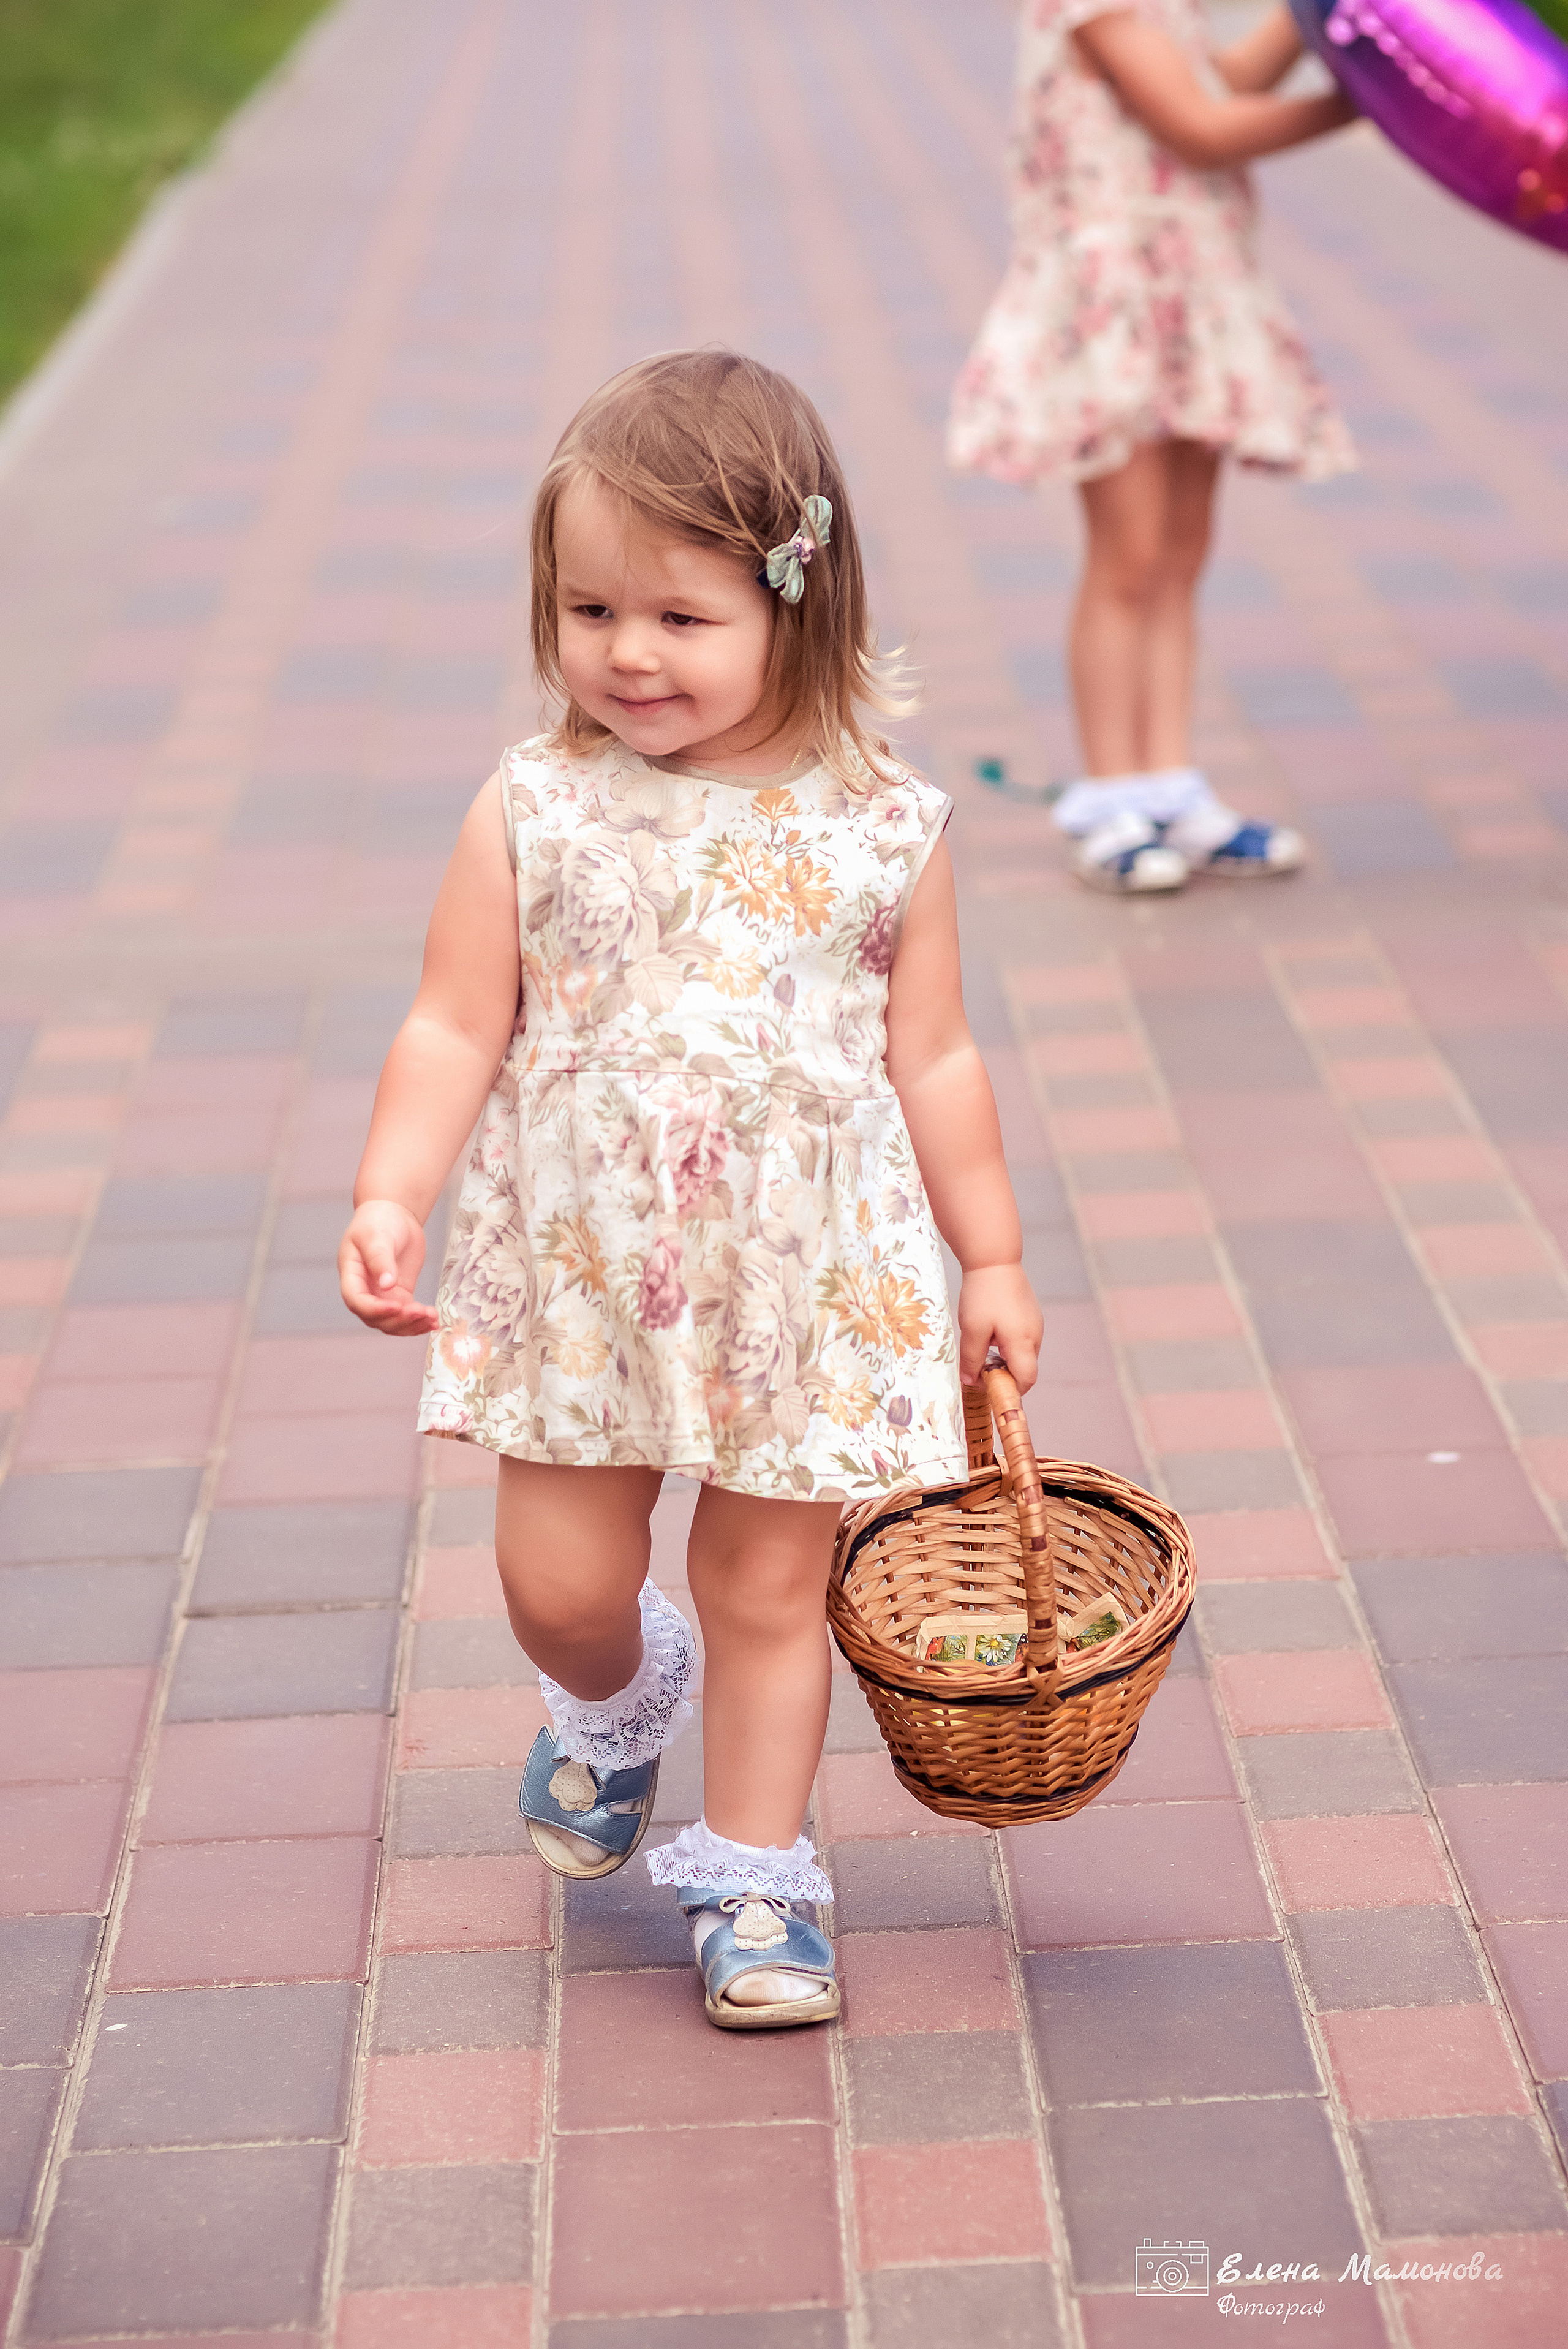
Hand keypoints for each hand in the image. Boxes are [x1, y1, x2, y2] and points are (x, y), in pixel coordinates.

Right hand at [339, 1199, 437, 1334]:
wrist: (394, 1214)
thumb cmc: (378, 1221)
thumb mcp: (377, 1237)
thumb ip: (380, 1259)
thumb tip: (387, 1284)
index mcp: (351, 1275)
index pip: (357, 1301)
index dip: (375, 1309)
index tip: (398, 1306)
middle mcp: (364, 1290)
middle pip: (375, 1318)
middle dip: (397, 1320)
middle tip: (420, 1311)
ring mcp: (382, 1295)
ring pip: (392, 1322)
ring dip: (410, 1325)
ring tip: (431, 1318)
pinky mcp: (400, 1295)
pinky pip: (407, 1315)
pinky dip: (419, 1321)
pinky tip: (435, 1321)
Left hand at [957, 1263, 1041, 1391]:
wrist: (994, 1258)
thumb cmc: (983, 1294)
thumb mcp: (972, 1330)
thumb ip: (972, 1360)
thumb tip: (971, 1383)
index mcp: (1023, 1342)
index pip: (1026, 1380)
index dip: (1010, 1390)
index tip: (989, 1388)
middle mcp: (1035, 1335)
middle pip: (1025, 1368)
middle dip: (1004, 1374)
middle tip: (979, 1367)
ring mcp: (1035, 1323)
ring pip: (1023, 1353)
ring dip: (1005, 1357)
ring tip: (982, 1342)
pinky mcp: (1031, 1313)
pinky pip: (1022, 1337)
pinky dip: (1008, 1343)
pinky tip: (990, 1328)